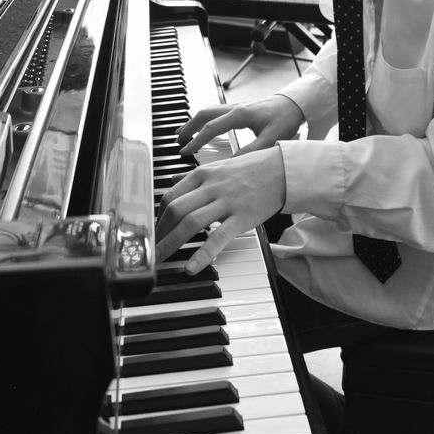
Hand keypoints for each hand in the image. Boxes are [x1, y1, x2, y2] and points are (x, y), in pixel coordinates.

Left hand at [155, 147, 285, 270]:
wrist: (283, 169)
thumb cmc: (253, 168)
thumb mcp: (219, 166)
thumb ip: (196, 177)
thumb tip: (173, 183)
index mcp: (203, 174)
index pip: (170, 196)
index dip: (157, 216)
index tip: (153, 230)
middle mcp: (210, 187)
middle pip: (175, 210)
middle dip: (159, 232)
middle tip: (150, 248)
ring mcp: (226, 203)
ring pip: (190, 223)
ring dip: (170, 243)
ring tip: (160, 259)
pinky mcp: (241, 218)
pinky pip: (217, 238)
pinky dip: (202, 254)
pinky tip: (191, 267)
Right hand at [178, 93, 305, 156]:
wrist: (296, 103)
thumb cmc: (286, 119)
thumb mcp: (270, 139)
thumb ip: (250, 152)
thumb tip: (230, 166)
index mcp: (240, 115)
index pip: (210, 128)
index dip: (196, 141)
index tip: (184, 152)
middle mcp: (235, 108)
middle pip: (203, 114)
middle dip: (188, 127)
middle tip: (177, 141)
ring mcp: (236, 106)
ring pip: (208, 111)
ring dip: (194, 122)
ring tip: (182, 133)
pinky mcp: (240, 108)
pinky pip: (216, 112)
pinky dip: (204, 120)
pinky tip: (202, 128)